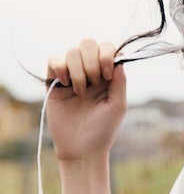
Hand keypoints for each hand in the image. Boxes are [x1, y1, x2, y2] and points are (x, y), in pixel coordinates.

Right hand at [46, 39, 125, 161]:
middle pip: (88, 43)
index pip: (107, 48)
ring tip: (81, 92)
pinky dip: (60, 68)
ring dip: (78, 70)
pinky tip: (66, 85)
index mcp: (107, 75)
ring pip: (71, 51)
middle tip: (95, 82)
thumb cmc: (102, 130)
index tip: (108, 74)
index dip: (107, 54)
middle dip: (92, 60)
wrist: (81, 149)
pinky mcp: (54, 83)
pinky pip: (53, 60)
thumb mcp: (118, 105)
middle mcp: (90, 72)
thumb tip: (118, 58)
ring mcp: (71, 76)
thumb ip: (119, 80)